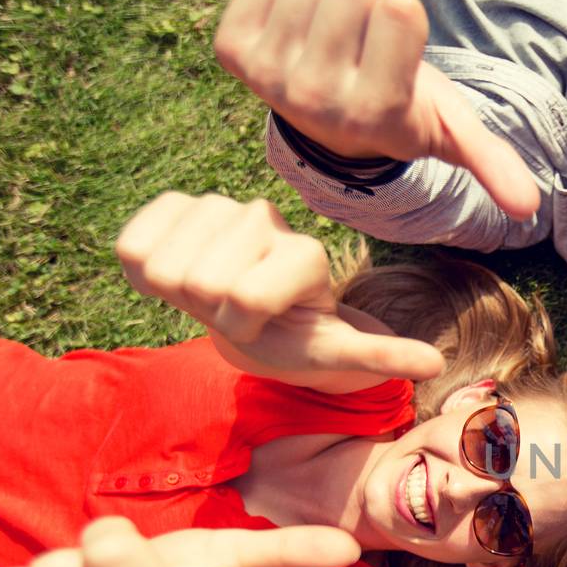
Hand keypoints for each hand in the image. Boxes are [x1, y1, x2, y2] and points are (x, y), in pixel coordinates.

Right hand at [117, 191, 445, 380]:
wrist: (263, 315)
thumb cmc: (299, 338)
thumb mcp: (338, 354)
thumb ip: (380, 354)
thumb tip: (435, 361)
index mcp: (304, 255)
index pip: (243, 298)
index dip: (245, 325)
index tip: (265, 326)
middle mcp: (263, 219)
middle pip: (200, 281)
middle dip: (213, 310)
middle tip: (238, 312)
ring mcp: (217, 208)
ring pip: (165, 264)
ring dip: (182, 292)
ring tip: (215, 296)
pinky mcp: (172, 206)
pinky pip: (131, 241)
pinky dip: (144, 264)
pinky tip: (179, 273)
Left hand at [214, 0, 538, 219]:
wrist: (328, 122)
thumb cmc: (400, 108)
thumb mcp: (449, 132)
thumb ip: (490, 162)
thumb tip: (527, 208)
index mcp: (374, 114)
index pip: (399, 6)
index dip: (405, 15)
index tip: (398, 50)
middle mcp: (315, 100)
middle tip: (364, 40)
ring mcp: (268, 76)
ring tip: (333, 34)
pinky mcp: (232, 51)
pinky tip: (299, 26)